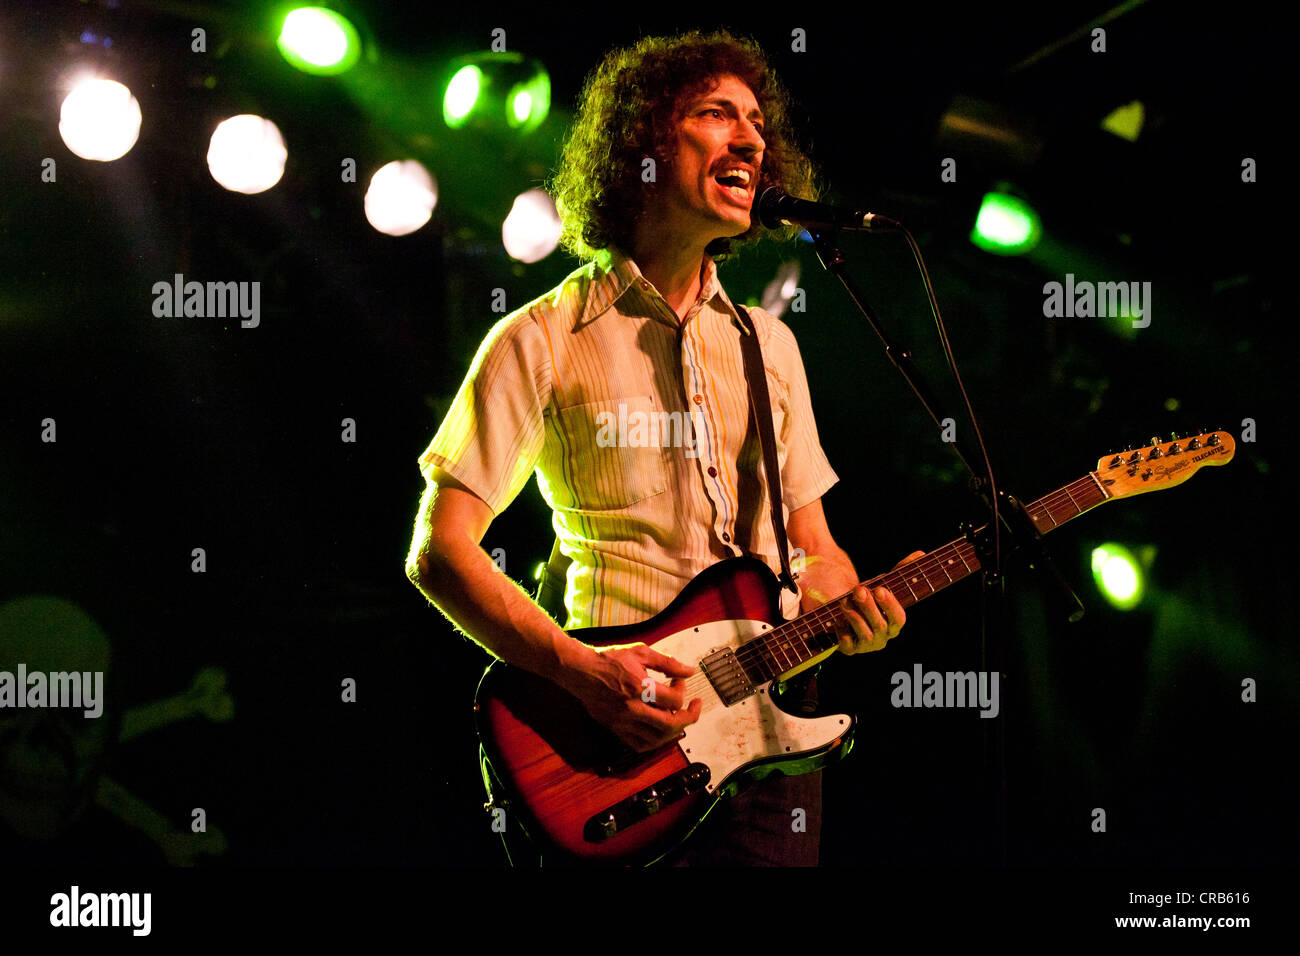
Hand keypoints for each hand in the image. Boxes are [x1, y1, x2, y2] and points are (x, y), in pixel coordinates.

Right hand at [568, 643, 701, 751]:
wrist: (580, 670)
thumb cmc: (608, 659)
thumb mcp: (640, 652)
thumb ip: (667, 663)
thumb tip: (689, 671)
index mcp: (640, 687)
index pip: (674, 700)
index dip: (683, 689)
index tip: (679, 682)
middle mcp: (632, 708)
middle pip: (670, 724)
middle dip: (689, 716)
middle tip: (694, 707)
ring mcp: (622, 721)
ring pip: (656, 739)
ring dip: (673, 731)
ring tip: (678, 719)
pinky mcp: (615, 728)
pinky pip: (639, 745)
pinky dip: (654, 741)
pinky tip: (659, 730)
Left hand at [809, 551, 924, 654]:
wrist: (846, 615)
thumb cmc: (870, 599)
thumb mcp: (883, 584)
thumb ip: (902, 570)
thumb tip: (921, 553)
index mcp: (894, 623)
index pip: (899, 618)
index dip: (890, 604)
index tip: (879, 589)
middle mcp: (883, 637)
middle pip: (881, 625)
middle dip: (869, 606)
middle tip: (858, 590)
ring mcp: (866, 645)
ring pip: (865, 635)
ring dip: (854, 617)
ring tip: (844, 601)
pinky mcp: (850, 650)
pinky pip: (847, 645)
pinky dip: (842, 632)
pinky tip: (836, 620)